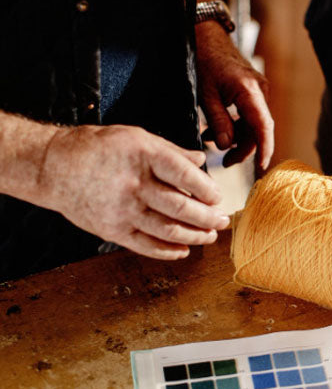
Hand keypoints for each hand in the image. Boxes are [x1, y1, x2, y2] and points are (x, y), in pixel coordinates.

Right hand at [38, 125, 229, 259]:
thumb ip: (171, 151)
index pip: (185, 176)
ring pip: (168, 230)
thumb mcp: (136, 137)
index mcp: (143, 156)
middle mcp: (134, 185)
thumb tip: (201, 161)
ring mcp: (122, 211)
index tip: (218, 197)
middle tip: (223, 220)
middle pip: (181, 207)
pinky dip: (169, 251)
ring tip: (210, 235)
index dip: (207, 190)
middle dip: (208, 217)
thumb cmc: (97, 148)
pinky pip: (146, 246)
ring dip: (195, 236)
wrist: (52, 166)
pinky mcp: (112, 230)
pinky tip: (184, 250)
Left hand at [195, 21, 274, 171]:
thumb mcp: (205, 94)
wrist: (206, 36)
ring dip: (237, 137)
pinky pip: (250, 115)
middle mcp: (260, 90)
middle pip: (259, 129)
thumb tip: (226, 146)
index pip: (263, 127)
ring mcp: (259, 90)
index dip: (264, 149)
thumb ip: (218, 121)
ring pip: (254, 124)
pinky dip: (236, 126)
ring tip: (213, 142)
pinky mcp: (254, 91)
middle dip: (244, 148)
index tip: (261, 167)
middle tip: (226, 162)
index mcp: (249, 90)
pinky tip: (217, 130)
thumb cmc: (204, 59)